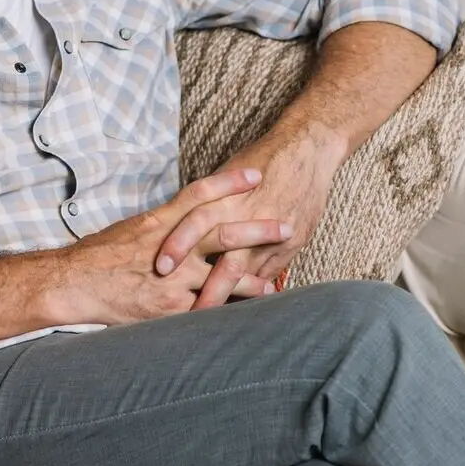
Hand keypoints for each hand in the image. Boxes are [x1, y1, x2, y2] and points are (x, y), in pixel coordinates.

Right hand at [54, 168, 291, 325]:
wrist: (75, 284)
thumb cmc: (98, 255)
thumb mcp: (132, 229)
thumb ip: (163, 225)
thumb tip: (186, 221)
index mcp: (159, 222)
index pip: (200, 195)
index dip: (230, 183)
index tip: (255, 174)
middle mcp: (171, 247)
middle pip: (223, 232)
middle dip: (258, 230)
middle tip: (286, 225)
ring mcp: (174, 280)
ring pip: (224, 276)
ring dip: (254, 279)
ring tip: (274, 283)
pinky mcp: (171, 309)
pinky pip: (208, 310)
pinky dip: (229, 312)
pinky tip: (245, 317)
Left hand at [156, 127, 340, 310]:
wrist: (306, 149)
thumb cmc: (260, 159)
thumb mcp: (227, 174)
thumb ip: (206, 200)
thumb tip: (176, 222)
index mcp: (226, 195)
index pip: (194, 222)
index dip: (176, 244)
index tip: (158, 267)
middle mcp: (248, 216)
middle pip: (219, 253)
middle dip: (202, 283)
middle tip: (181, 306)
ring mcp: (272, 232)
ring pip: (244, 269)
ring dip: (226, 293)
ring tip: (209, 316)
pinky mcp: (292, 242)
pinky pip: (270, 272)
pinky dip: (255, 289)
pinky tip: (243, 307)